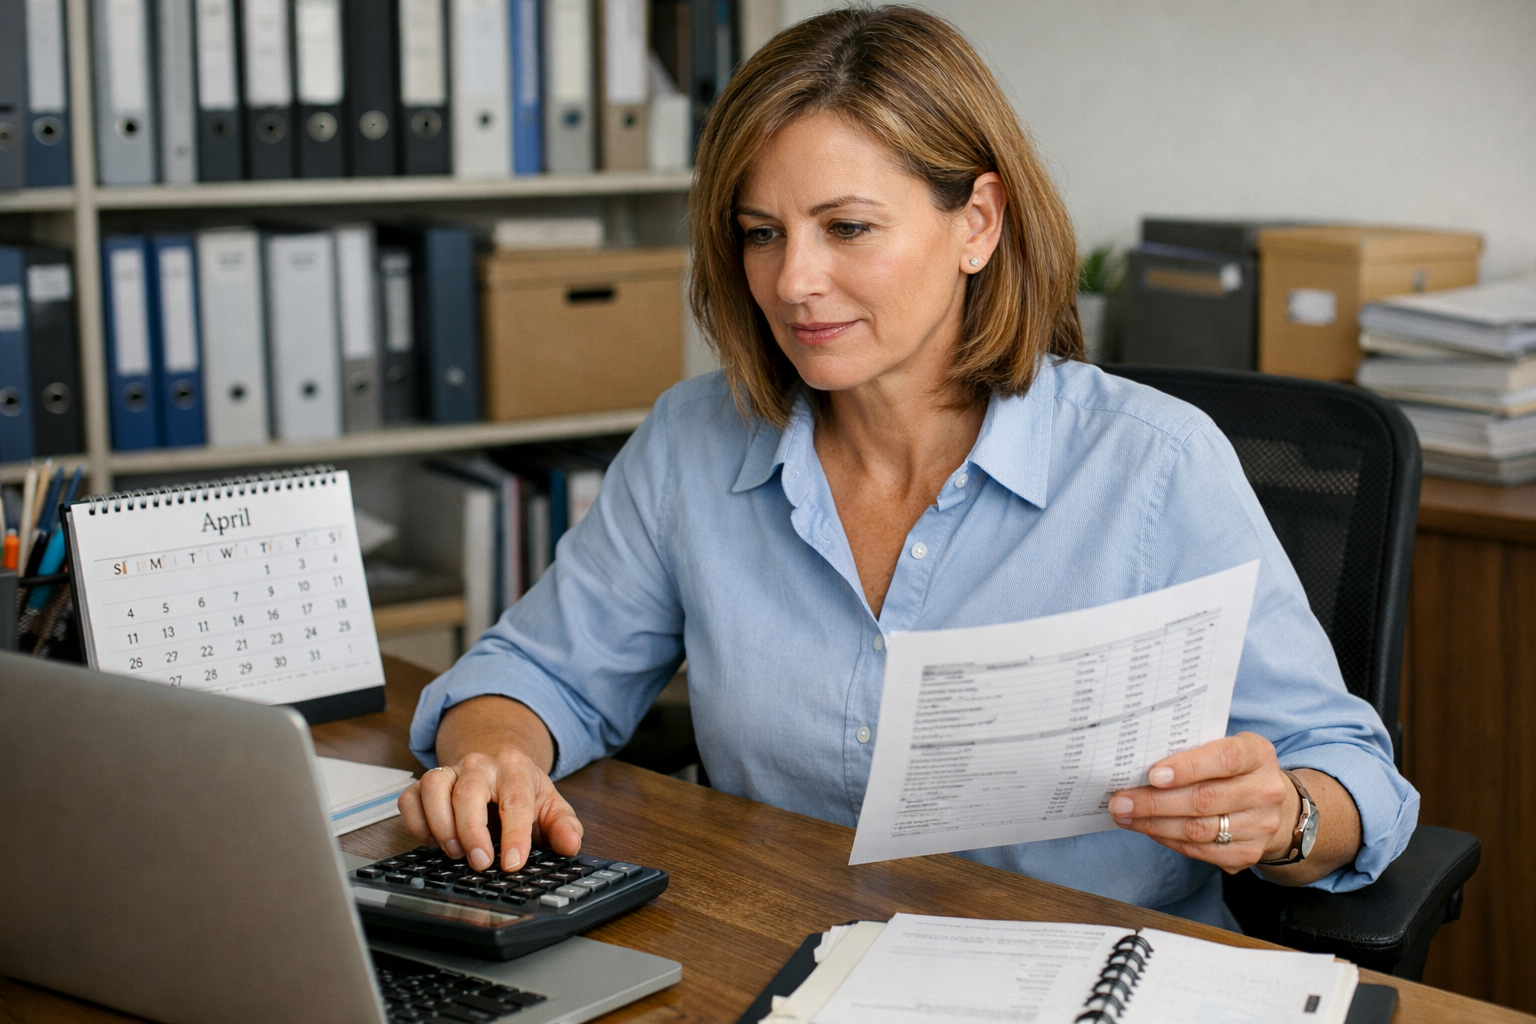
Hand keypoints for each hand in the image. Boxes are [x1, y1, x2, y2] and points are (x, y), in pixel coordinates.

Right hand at [397, 748, 584, 872]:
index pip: (515, 800)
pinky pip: (410, 798)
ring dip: (440, 826)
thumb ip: (564, 826)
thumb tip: (570, 845)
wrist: (499, 765)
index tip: (514, 863)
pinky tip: (433, 841)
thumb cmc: (524, 791)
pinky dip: (416, 823)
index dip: (515, 834)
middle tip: (481, 863)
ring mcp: (450, 771)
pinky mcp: (426, 782)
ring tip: (455, 852)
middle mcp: (479, 765)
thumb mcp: (551, 806)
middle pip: (468, 793)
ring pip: (433, 788)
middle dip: (472, 832)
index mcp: (515, 768)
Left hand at [1107, 732, 1298, 872]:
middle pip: (1205, 800)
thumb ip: (1190, 750)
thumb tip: (1137, 764)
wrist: (1270, 803)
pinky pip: (1201, 851)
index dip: (1187, 768)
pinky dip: (1169, 840)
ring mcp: (1261, 826)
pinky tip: (1149, 830)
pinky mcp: (1249, 853)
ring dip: (1155, 825)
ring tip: (1126, 816)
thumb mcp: (1221, 746)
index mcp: (1258, 754)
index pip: (1225, 759)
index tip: (1152, 775)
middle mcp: (1266, 791)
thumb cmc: (1230, 768)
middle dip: (1155, 802)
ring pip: (1199, 830)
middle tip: (1120, 801)